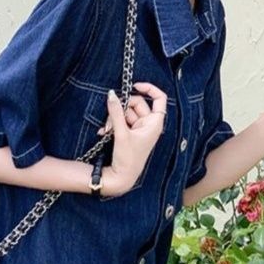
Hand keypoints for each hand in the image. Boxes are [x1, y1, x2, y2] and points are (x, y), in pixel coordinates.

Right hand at [99, 82, 166, 196]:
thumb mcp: (121, 133)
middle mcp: (149, 124)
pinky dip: (113, 124)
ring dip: (114, 118)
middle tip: (111, 117)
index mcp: (155, 123)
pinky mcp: (130, 133)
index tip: (134, 86)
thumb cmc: (128, 158)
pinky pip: (121, 122)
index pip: (159, 98)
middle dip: (122, 108)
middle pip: (137, 104)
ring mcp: (139, 129)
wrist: (122, 177)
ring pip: (126, 113)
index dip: (148, 88)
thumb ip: (116, 112)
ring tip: (106, 129)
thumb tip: (111, 94)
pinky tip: (103, 132)